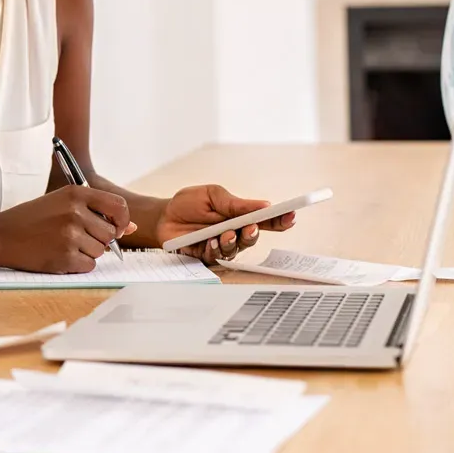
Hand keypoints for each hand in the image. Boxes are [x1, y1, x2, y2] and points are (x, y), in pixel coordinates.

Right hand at [0, 186, 137, 273]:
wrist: (1, 235)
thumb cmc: (31, 219)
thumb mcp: (61, 203)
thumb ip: (95, 211)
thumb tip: (131, 228)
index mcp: (75, 193)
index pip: (119, 206)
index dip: (122, 220)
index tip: (117, 228)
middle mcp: (75, 212)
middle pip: (110, 233)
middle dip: (99, 239)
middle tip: (74, 236)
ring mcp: (70, 235)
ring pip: (101, 251)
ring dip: (87, 252)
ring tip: (63, 244)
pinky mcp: (65, 256)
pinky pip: (88, 266)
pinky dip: (77, 265)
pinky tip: (59, 255)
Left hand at [157, 185, 295, 262]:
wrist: (162, 216)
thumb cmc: (188, 203)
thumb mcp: (211, 195)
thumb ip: (235, 203)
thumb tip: (264, 205)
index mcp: (240, 215)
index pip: (265, 219)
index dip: (280, 219)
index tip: (291, 215)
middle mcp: (234, 232)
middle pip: (253, 237)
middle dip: (254, 233)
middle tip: (251, 228)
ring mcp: (221, 245)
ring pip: (236, 249)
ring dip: (233, 242)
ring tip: (225, 234)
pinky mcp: (207, 256)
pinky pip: (216, 257)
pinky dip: (215, 249)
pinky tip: (210, 242)